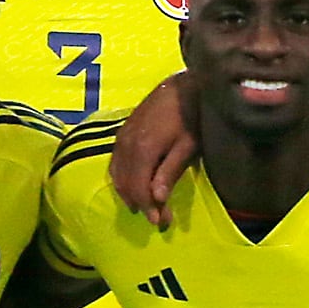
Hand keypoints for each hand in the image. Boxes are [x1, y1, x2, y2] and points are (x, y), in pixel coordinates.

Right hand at [109, 73, 196, 227]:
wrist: (184, 84)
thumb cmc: (192, 116)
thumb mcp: (188, 147)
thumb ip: (170, 172)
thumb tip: (156, 199)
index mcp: (143, 150)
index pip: (139, 189)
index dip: (150, 209)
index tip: (162, 223)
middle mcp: (126, 144)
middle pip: (126, 184)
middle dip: (141, 204)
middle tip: (159, 219)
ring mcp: (122, 137)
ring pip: (117, 174)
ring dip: (130, 193)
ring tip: (146, 207)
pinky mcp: (123, 132)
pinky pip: (116, 161)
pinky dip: (122, 178)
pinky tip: (133, 186)